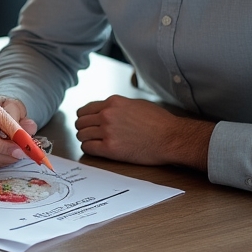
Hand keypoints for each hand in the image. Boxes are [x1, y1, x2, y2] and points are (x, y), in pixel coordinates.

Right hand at [0, 96, 37, 166]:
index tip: (18, 148)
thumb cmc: (5, 109)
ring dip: (4, 158)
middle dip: (4, 153)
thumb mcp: (15, 108)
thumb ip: (21, 118)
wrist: (0, 113)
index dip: (0, 144)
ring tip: (19, 153)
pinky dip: (0, 161)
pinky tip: (10, 156)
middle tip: (22, 153)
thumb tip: (28, 129)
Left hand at [74, 95, 213, 169]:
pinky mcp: (110, 148)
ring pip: (82, 135)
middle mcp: (107, 115)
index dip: (85, 118)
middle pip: (80, 122)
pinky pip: (88, 148)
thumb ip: (117, 107)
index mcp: (113, 102)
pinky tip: (97, 149)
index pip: (85, 110)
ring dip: (86, 139)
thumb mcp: (136, 104)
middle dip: (84, 128)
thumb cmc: (159, 122)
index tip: (88, 123)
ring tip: (94, 142)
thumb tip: (105, 111)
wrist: (171, 138)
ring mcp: (107, 131)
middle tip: (90, 134)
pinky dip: (89, 149)